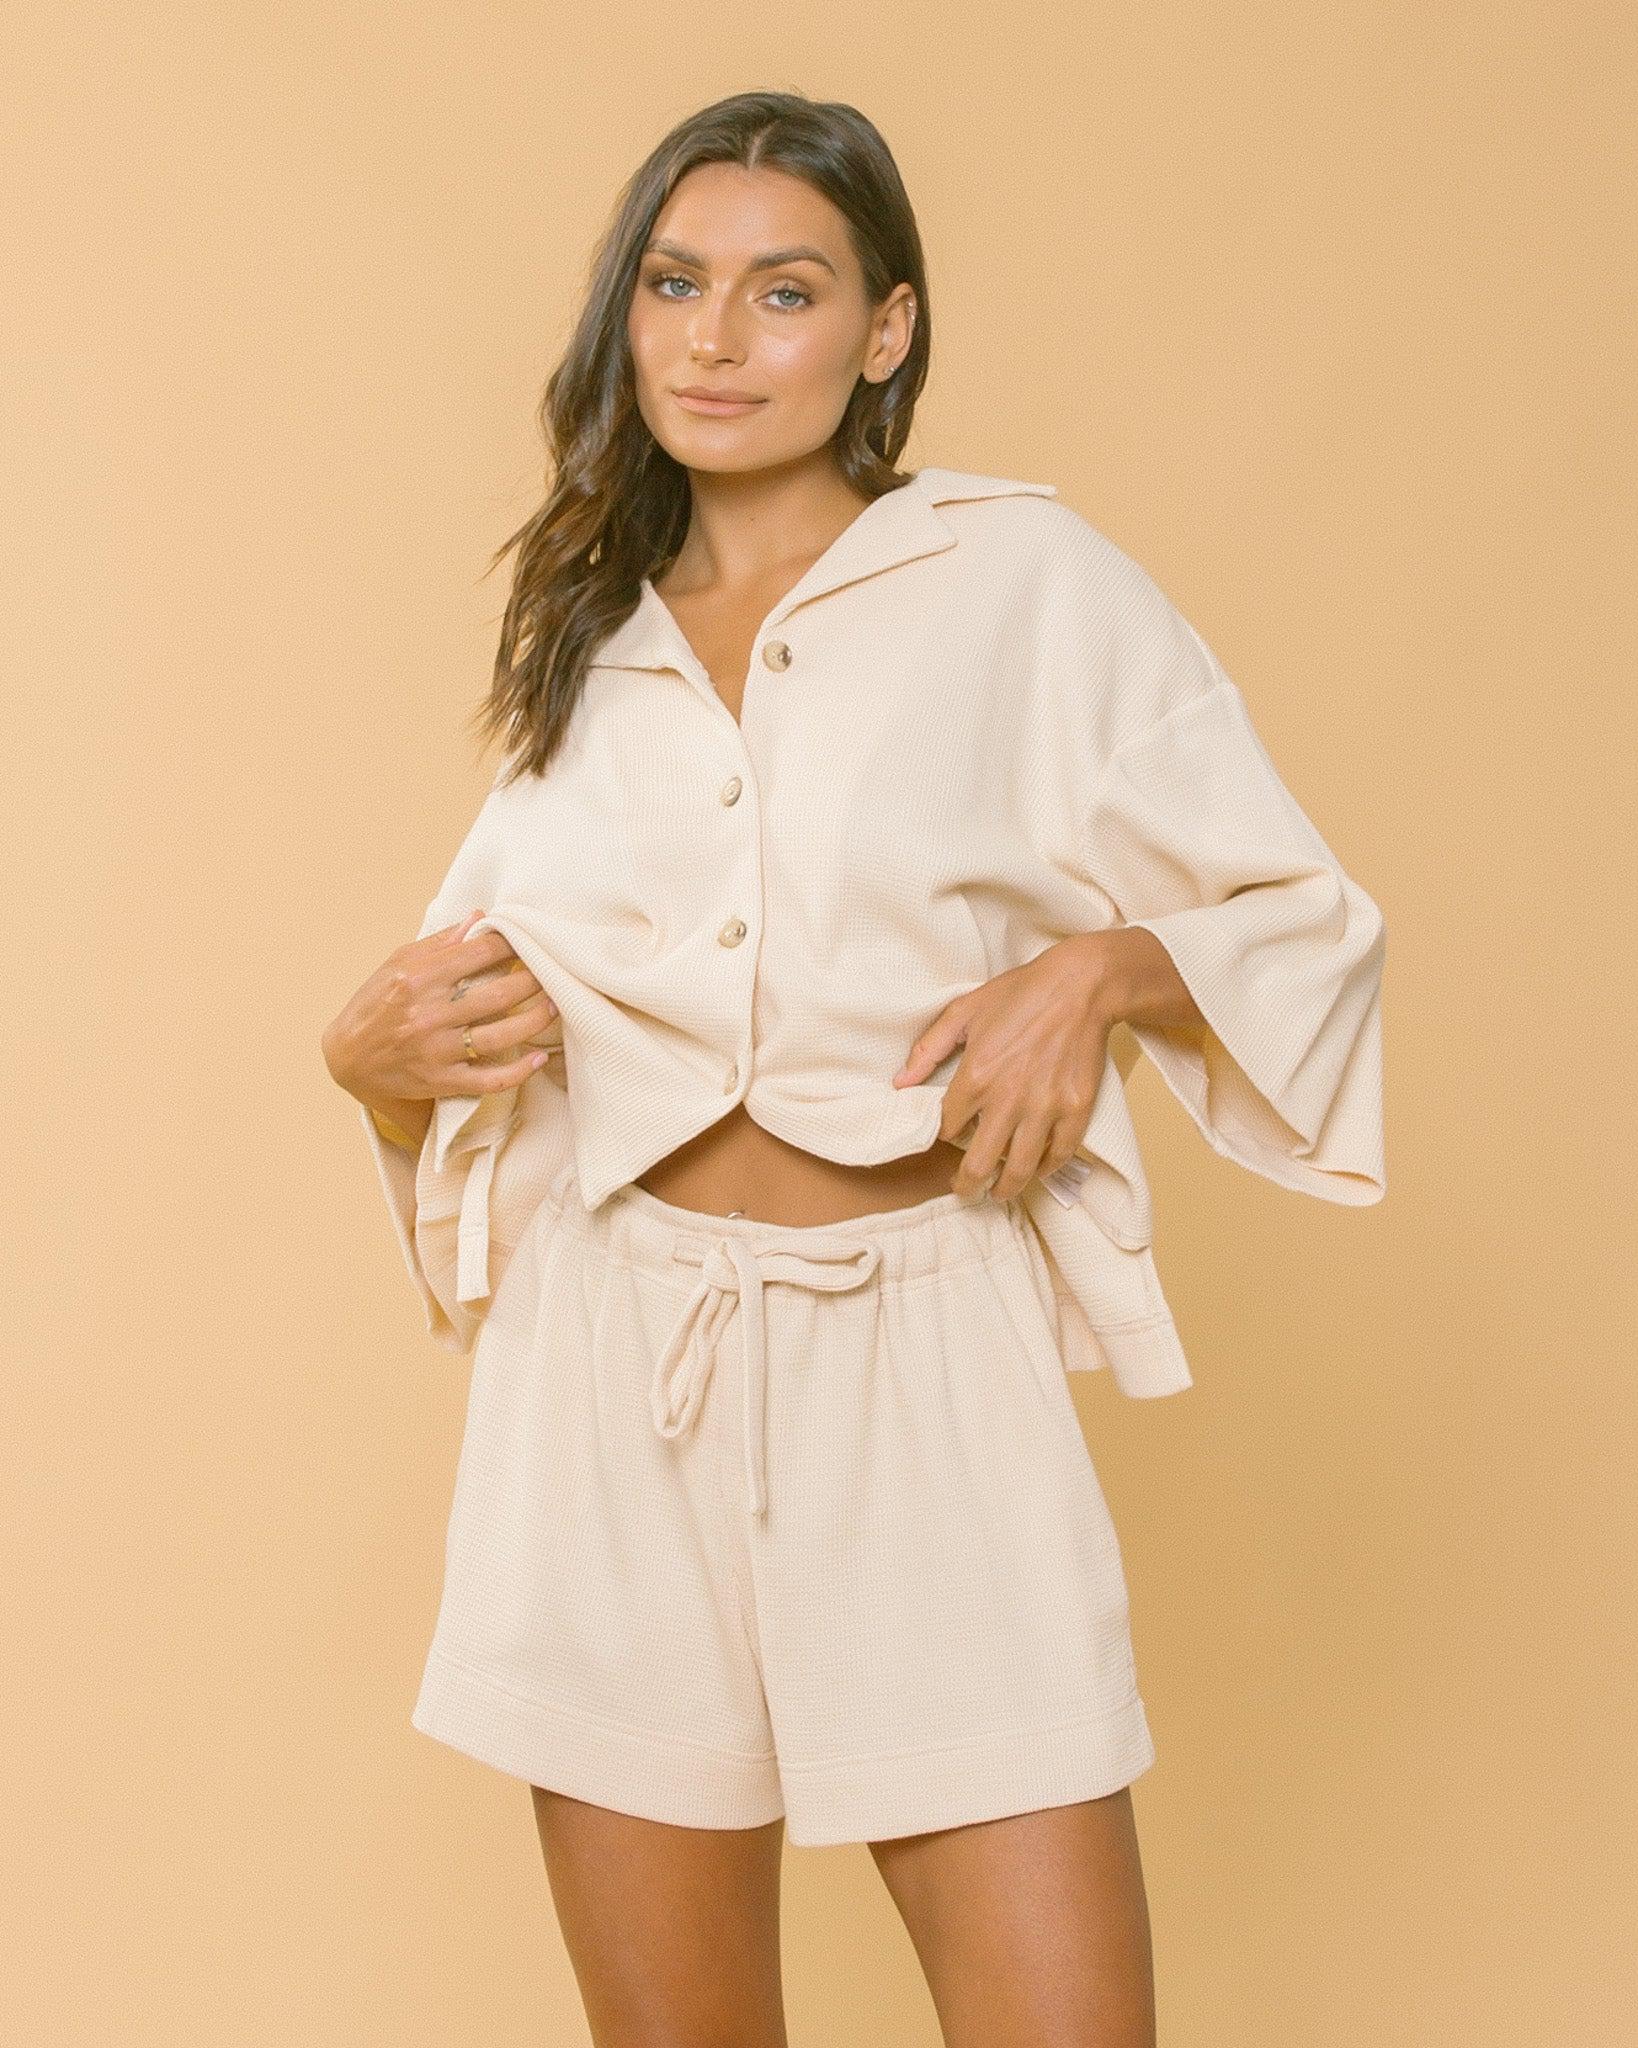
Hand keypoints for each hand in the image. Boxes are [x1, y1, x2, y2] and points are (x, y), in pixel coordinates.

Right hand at [321, 910, 559, 1118]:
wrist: (347, 1058)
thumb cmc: (374, 1004)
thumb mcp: (397, 964)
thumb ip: (440, 943)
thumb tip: (478, 918)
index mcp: (419, 978)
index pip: (480, 953)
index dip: (511, 944)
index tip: (528, 942)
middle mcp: (429, 1014)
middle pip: (499, 993)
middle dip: (534, 980)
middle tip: (552, 973)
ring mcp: (438, 1050)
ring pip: (502, 1035)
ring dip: (535, 1019)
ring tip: (554, 1006)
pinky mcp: (443, 1081)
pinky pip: (490, 1080)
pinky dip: (520, 1071)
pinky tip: (538, 1058)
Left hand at [890, 933, 1123, 1202]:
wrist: (1081, 986)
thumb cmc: (1020, 994)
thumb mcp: (964, 1011)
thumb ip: (928, 1049)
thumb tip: (899, 1084)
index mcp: (976, 1075)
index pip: (947, 1127)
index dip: (943, 1136)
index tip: (947, 1138)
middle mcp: (1008, 1099)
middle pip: (980, 1163)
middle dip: (967, 1184)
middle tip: (965, 1190)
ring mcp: (1045, 1108)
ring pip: (1020, 1169)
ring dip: (1005, 1188)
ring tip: (998, 1192)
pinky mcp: (1076, 1110)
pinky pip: (1058, 1155)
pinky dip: (1045, 1168)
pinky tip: (1035, 1169)